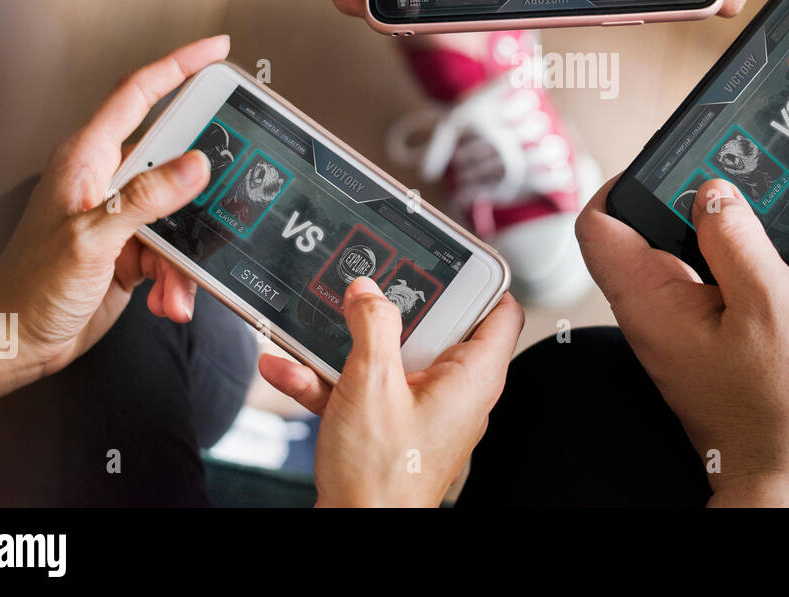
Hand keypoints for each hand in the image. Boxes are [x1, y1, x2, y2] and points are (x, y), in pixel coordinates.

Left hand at [0, 36, 229, 379]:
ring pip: (185, 212)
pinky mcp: (136, 248)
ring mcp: (125, 215)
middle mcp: (109, 179)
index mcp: (89, 158)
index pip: (139, 94)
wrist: (12, 341)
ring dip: (189, 251)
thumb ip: (146, 198)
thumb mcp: (91, 238)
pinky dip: (179, 279)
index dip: (180, 65)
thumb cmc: (29, 287)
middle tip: (237, 180)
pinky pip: (179, 251)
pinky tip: (166, 299)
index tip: (218, 51)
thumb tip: (196, 164)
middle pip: (176, 155)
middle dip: (205, 182)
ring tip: (175, 282)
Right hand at [259, 279, 523, 506]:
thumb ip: (373, 324)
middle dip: (393, 305)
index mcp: (473, 376)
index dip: (477, 278)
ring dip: (347, 344)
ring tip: (314, 324)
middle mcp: (455, 392)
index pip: (500, 310)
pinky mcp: (392, 429)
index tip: (444, 255)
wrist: (355, 534)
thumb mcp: (373, 381)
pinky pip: (365, 390)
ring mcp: (423, 411)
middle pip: (436, 327)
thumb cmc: (381, 477)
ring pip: (390, 358)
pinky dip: (329, 379)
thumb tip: (369, 291)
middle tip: (368, 282)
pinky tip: (287, 368)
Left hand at [577, 178, 788, 506]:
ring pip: (735, 265)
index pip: (602, 222)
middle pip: (688, 233)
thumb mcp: (769, 303)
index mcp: (652, 298)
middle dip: (751, 224)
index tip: (681, 162)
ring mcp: (697, 330)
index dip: (632, 181)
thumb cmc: (781, 411)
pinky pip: (754, 298)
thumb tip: (712, 192)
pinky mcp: (729, 345)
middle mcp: (665, 311)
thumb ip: (737, 238)